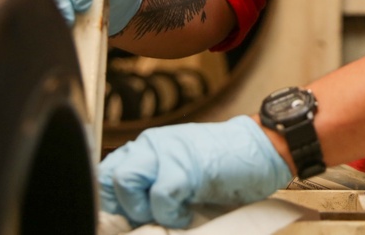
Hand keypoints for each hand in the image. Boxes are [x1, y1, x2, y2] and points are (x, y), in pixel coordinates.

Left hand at [98, 115, 293, 227]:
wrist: (259, 148)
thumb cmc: (223, 164)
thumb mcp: (179, 171)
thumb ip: (152, 185)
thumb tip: (130, 218)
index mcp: (147, 147)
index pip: (105, 171)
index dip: (110, 200)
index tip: (124, 217)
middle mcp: (152, 145)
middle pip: (109, 176)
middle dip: (122, 204)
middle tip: (146, 216)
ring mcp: (167, 152)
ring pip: (126, 180)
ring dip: (141, 206)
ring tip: (164, 212)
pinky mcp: (185, 165)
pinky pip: (160, 196)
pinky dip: (170, 214)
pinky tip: (184, 214)